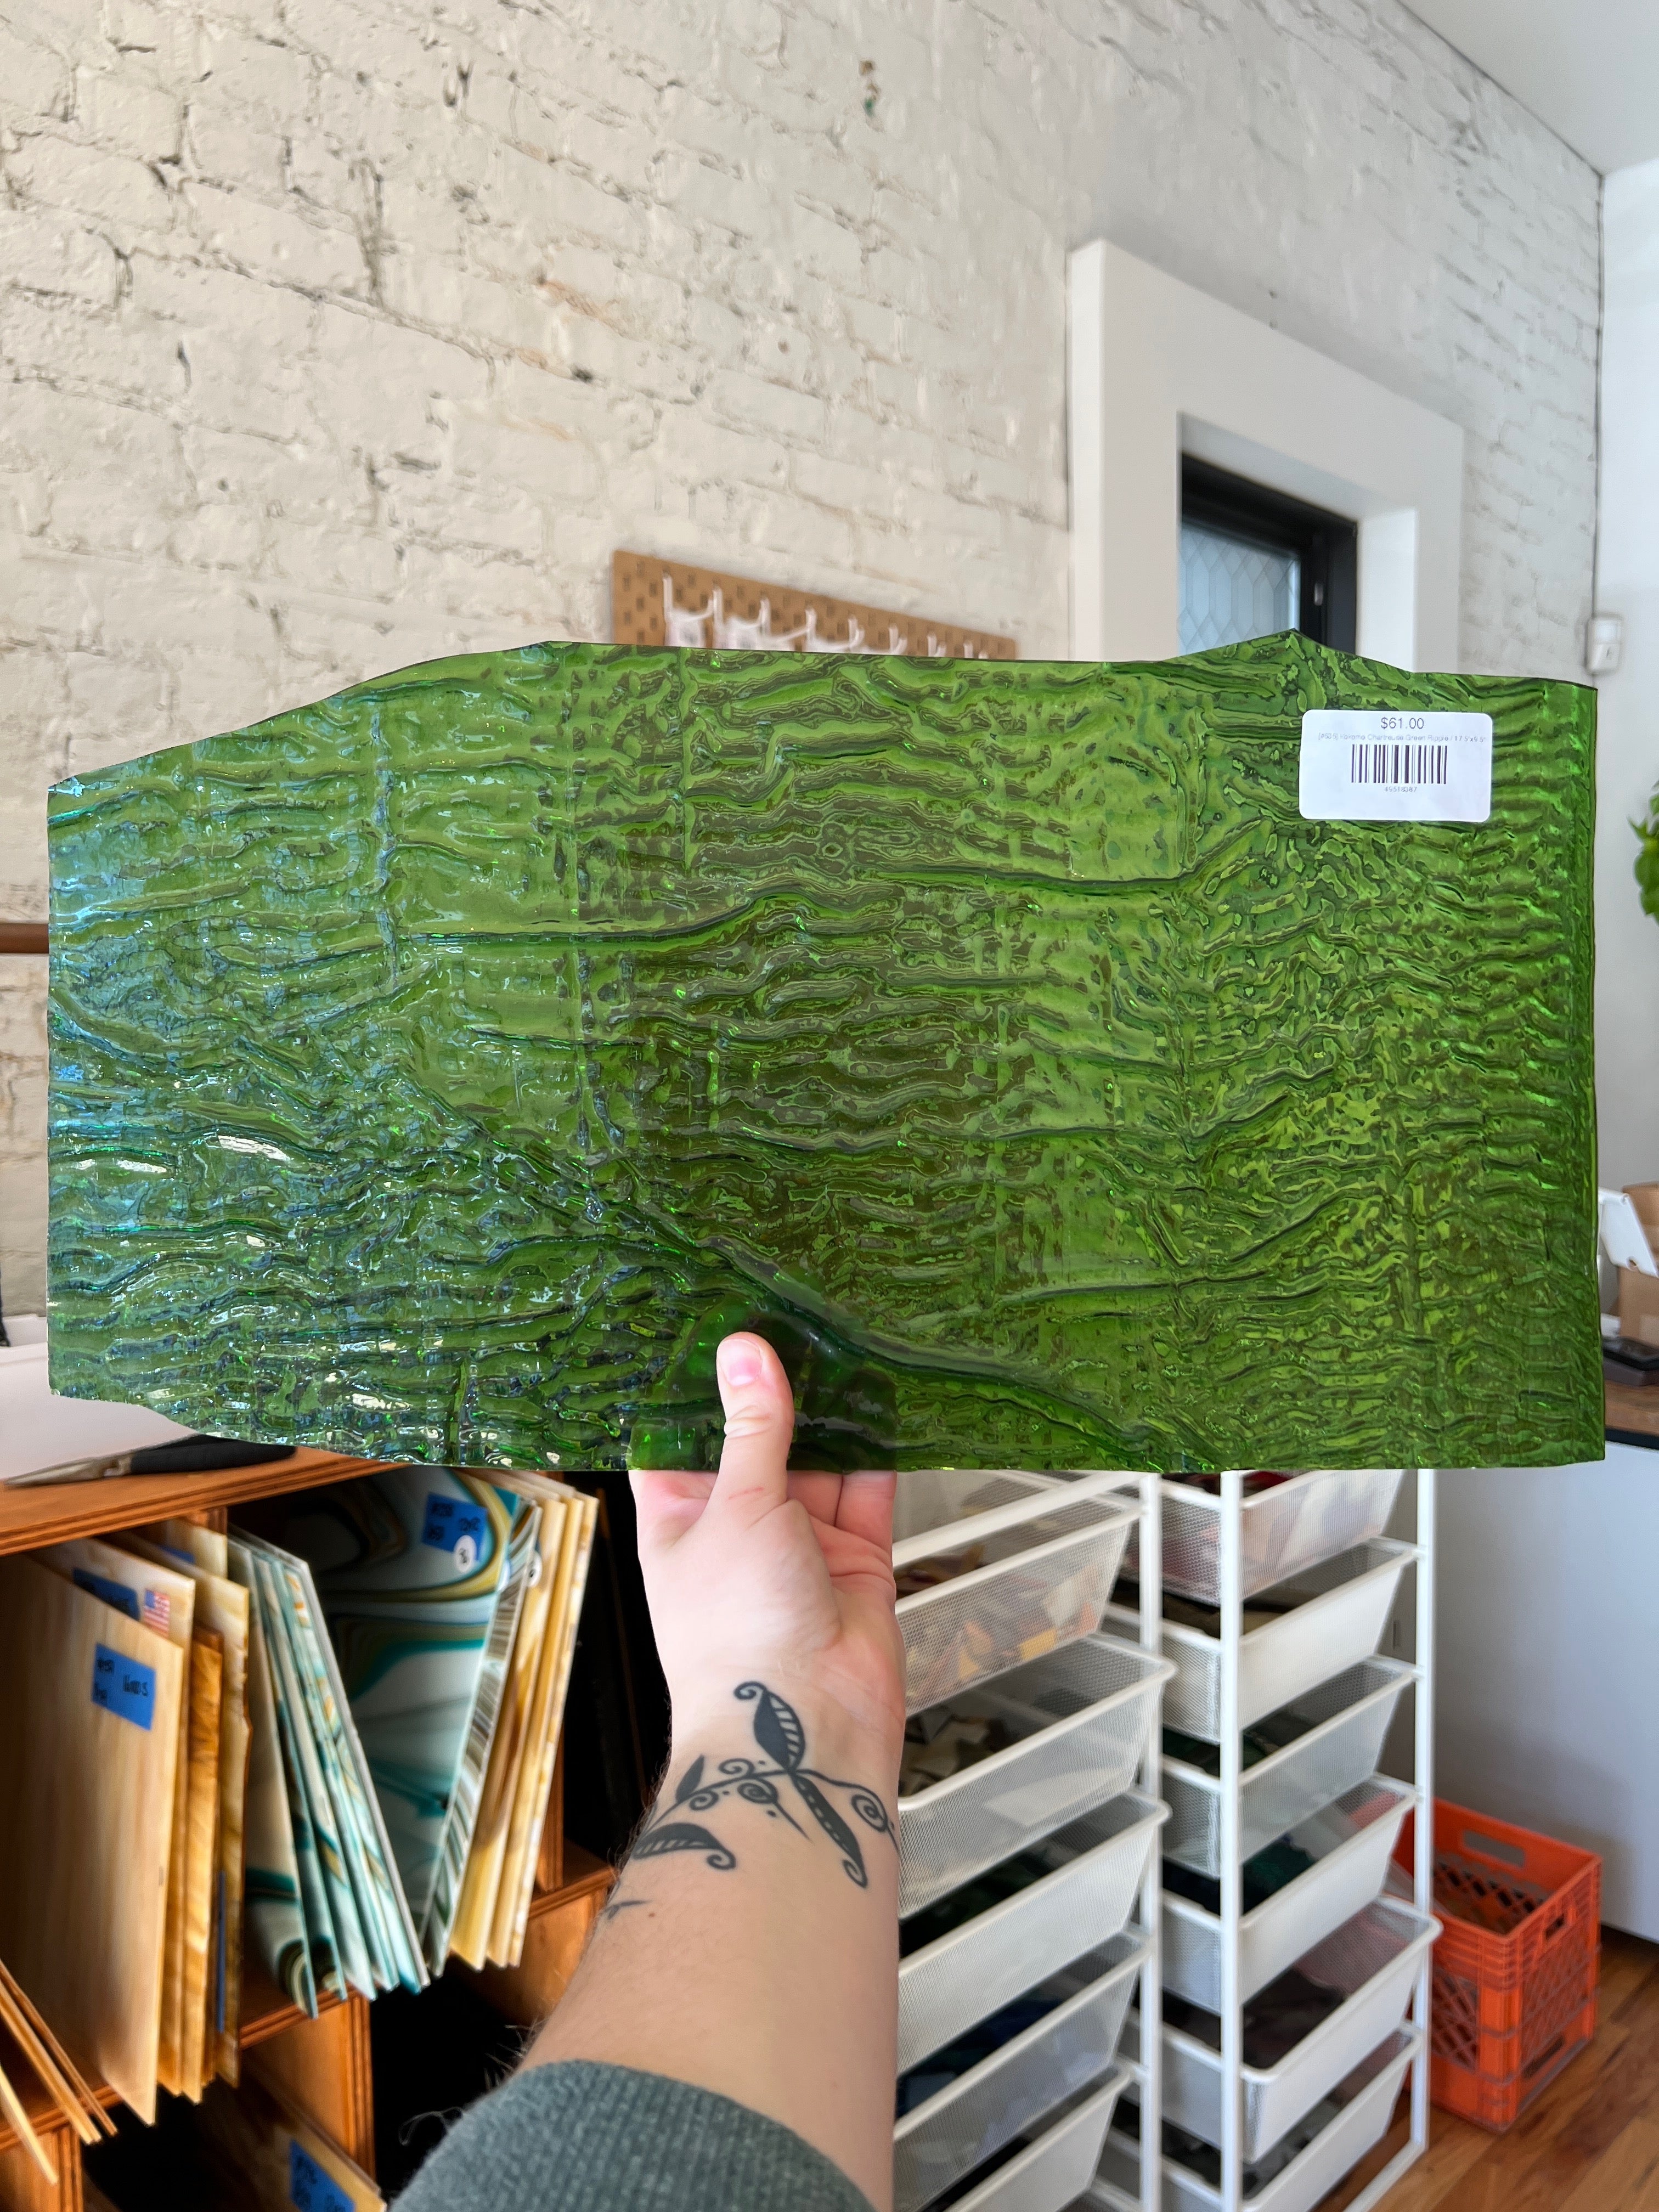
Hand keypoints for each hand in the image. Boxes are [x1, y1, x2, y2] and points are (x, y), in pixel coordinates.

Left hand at [631, 1333, 904, 1761]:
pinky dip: (881, 1450)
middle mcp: (739, 1525)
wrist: (805, 1727)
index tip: (717, 1322)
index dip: (698, 1386)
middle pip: (758, 1440)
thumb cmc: (737, 1629)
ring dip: (833, 1413)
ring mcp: (800, 1543)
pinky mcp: (857, 1558)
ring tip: (847, 1336)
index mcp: (681, 1516)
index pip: (680, 1438)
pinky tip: (889, 1395)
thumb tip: (745, 1349)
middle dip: (779, 1389)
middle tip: (796, 1311)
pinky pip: (870, 1493)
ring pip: (820, 1460)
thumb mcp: (737, 1506)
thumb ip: (753, 1427)